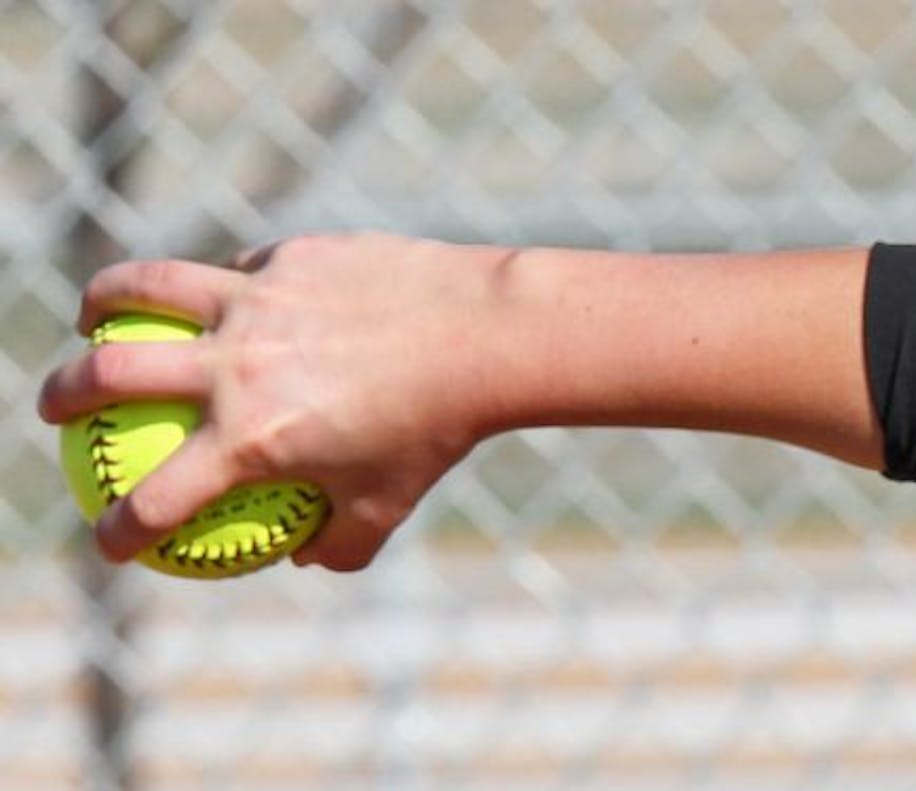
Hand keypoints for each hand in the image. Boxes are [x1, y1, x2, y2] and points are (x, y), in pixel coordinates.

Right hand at [39, 233, 515, 570]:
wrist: (489, 335)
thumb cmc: (440, 430)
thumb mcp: (392, 502)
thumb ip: (339, 543)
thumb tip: (298, 556)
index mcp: (252, 440)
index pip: (156, 502)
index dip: (119, 532)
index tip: (110, 542)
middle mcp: (237, 368)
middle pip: (110, 376)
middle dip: (60, 395)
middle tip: (54, 408)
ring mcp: (257, 303)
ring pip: (147, 288)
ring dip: (105, 300)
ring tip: (95, 314)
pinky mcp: (290, 256)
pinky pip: (241, 268)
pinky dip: (228, 283)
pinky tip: (231, 291)